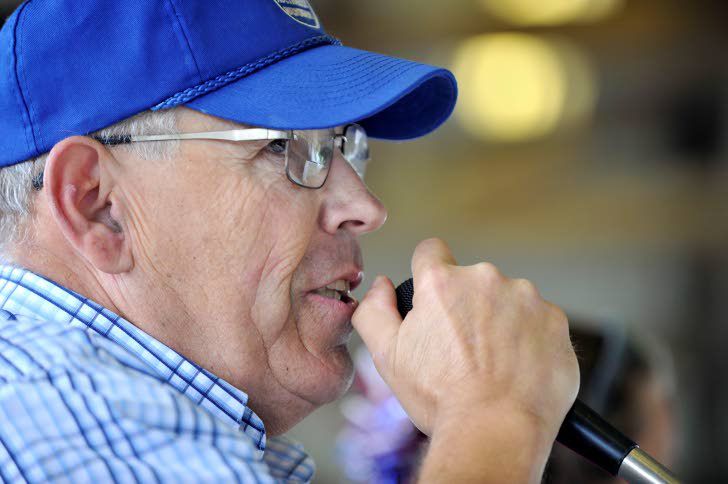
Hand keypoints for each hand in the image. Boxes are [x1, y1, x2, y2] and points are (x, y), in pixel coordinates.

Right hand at [352, 238, 578, 441]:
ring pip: (507, 299)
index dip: (427, 275)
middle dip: (466, 305)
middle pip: (471, 280)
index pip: (430, 251)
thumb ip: (374, 310)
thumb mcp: (388, 356)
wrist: (495, 431)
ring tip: (493, 363)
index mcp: (442, 282)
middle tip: (462, 349)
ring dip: (500, 320)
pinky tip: (518, 368)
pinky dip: (530, 338)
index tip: (435, 301)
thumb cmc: (441, 397)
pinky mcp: (555, 320)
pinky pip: (538, 320)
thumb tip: (381, 285)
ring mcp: (526, 298)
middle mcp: (486, 279)